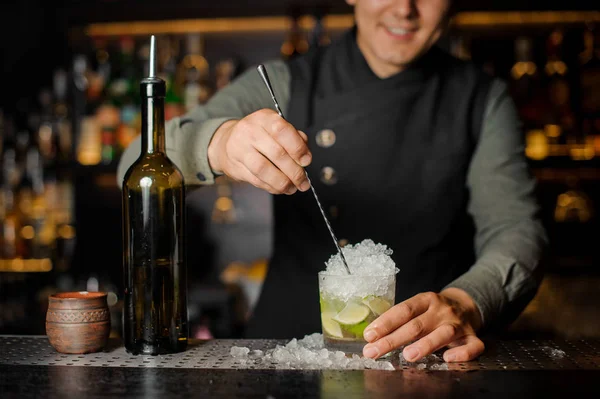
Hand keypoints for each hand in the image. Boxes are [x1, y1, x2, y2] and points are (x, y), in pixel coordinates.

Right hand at [207, 109, 311, 194]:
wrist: (228, 141)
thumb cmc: (258, 135)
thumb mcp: (275, 127)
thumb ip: (294, 137)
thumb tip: (305, 155)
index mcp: (264, 118)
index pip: (282, 131)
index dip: (297, 148)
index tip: (306, 161)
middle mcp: (250, 131)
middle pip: (276, 153)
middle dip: (294, 171)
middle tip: (303, 181)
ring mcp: (240, 149)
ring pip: (264, 169)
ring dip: (282, 182)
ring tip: (292, 187)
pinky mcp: (235, 166)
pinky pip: (256, 180)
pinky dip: (271, 187)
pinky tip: (279, 188)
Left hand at [362, 288, 483, 362]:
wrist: (467, 304)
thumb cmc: (435, 311)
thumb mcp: (419, 307)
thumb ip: (402, 319)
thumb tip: (373, 337)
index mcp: (426, 300)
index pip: (403, 310)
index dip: (386, 323)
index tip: (369, 335)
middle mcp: (442, 311)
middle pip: (416, 325)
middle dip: (393, 339)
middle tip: (374, 351)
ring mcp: (458, 324)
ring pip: (443, 334)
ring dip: (425, 344)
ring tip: (408, 355)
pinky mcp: (473, 337)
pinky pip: (472, 346)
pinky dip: (461, 353)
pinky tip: (448, 359)